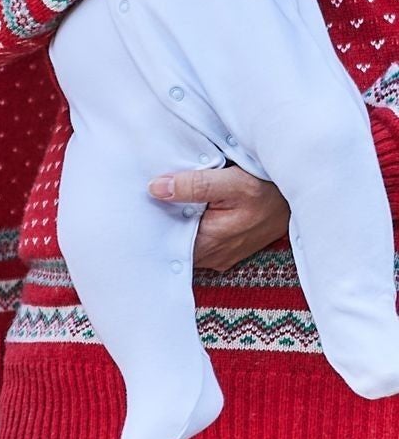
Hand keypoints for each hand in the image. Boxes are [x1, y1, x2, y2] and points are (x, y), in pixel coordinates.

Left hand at [148, 163, 289, 271]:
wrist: (302, 197)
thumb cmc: (269, 190)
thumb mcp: (233, 181)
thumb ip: (194, 185)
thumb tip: (156, 188)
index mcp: (209, 243)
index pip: (164, 242)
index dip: (149, 225)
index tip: (136, 208)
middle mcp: (213, 256)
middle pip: (172, 244)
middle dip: (159, 224)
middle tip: (143, 201)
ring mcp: (220, 255)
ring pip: (185, 243)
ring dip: (176, 225)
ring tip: (161, 202)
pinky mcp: (227, 250)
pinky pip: (199, 242)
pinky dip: (190, 227)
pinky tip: (184, 209)